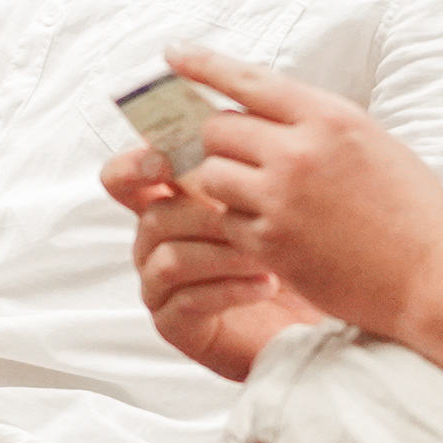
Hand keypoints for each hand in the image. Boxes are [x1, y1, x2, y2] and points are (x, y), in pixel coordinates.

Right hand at [104, 146, 326, 376]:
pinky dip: (228, 290)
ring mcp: (162, 286)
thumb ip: (242, 162)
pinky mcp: (176, 325)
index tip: (162, 160)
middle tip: (243, 209)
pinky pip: (187, 302)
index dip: (134, 165)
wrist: (315, 316)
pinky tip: (266, 284)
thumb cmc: (294, 253)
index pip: (127, 177)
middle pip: (152, 216)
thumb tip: (235, 117)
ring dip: (220, 252)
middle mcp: (157, 243)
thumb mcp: (272, 199)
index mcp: (170, 204)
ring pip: (168, 259)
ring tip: (266, 253)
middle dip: (200, 212)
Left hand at [145, 44, 442, 344]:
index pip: (249, 79)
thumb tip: (269, 111)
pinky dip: (236, 224)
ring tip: (252, 196)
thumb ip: (319, 123)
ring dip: (221, 184)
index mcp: (329, 117)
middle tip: (234, 157)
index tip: (173, 54)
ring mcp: (280, 199)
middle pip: (218, 129)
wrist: (431, 275)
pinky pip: (225, 221)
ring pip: (211, 175)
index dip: (204, 64)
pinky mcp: (271, 243)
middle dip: (219, 142)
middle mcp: (299, 151)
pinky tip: (265, 231)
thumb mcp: (372, 141)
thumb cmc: (410, 209)